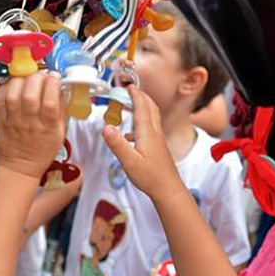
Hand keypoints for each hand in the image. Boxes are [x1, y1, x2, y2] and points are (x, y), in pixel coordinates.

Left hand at [0, 71, 66, 180]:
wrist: (19, 166)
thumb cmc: (41, 151)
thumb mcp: (60, 134)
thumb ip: (61, 110)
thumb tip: (60, 88)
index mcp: (48, 128)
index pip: (50, 102)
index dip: (52, 84)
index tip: (54, 76)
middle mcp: (29, 124)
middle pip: (30, 95)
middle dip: (36, 78)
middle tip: (40, 75)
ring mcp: (13, 122)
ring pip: (13, 95)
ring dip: (20, 80)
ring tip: (26, 78)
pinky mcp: (0, 120)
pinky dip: (6, 87)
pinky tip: (14, 85)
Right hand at [101, 86, 182, 202]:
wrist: (168, 189)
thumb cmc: (150, 177)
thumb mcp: (129, 161)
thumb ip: (117, 144)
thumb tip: (106, 127)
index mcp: (147, 133)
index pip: (142, 108)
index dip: (136, 95)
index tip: (129, 86)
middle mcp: (155, 133)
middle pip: (151, 108)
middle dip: (142, 97)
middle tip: (132, 91)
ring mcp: (159, 140)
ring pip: (153, 117)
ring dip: (144, 107)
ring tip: (133, 106)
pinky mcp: (159, 147)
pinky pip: (151, 128)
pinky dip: (143, 122)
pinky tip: (132, 135)